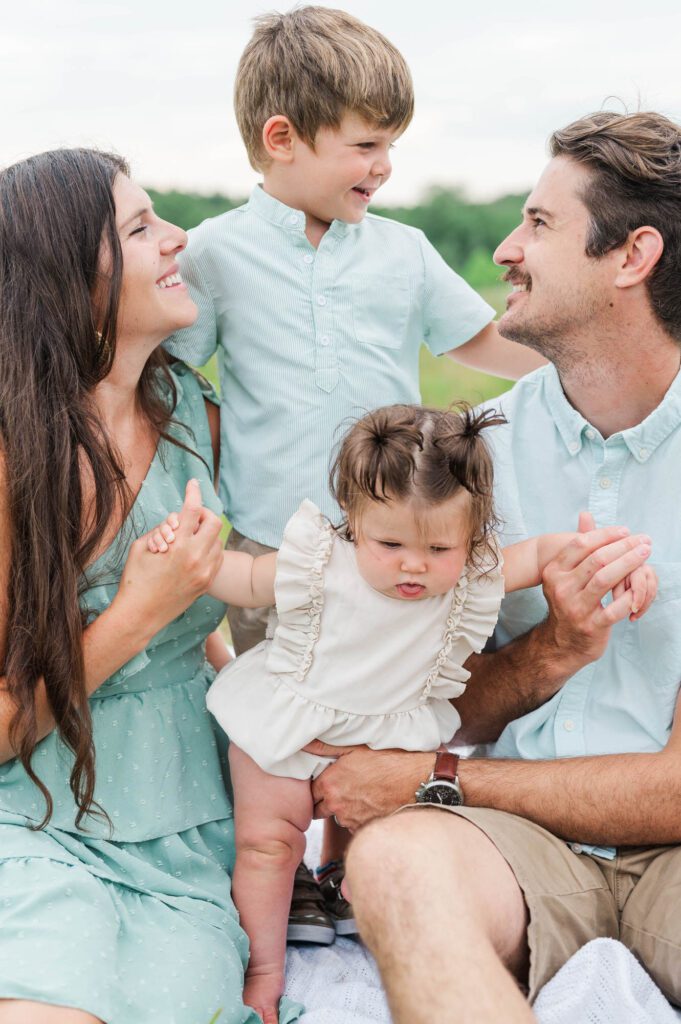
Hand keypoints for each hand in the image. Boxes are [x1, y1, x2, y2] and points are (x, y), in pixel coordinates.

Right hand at [115, 479, 223, 637]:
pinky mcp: (207, 582)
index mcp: (177, 546)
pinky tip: (194, 553)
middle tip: (190, 518)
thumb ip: (160, 529)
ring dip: (205, 534)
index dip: (193, 491)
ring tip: (188, 539)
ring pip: (218, 540)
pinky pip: (217, 558)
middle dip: (203, 514)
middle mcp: (196, 558)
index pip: (192, 509)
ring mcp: (204, 572)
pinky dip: (209, 550)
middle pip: (214, 522)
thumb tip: (175, 521)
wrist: (140, 615)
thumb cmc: (135, 580)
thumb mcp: (140, 547)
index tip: (193, 483)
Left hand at [305, 740, 433, 831]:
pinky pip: (355, 826)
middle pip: (320, 809)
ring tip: (362, 794)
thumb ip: (325, 747)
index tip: (327, 781)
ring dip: (345, 810)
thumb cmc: (389, 761)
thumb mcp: (355, 747)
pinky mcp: (365, 831)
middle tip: (342, 789)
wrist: (418, 782)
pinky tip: (372, 804)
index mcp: (330, 784)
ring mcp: (351, 820)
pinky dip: (360, 818)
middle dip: (326, 801)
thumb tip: (304, 744)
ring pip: (339, 818)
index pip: (310, 793)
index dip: (318, 787)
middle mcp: (337, 805)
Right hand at [539, 512, 651, 671]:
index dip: (605, 534)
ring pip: (606, 579)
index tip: (626, 531)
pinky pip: (616, 607)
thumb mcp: (566, 575)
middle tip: (643, 540)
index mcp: (553, 572)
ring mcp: (575, 608)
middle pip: (596, 559)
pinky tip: (642, 584)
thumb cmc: (569, 602)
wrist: (562, 642)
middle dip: (623, 546)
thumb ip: (579, 547)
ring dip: (629, 563)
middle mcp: (561, 588)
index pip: (580, 545)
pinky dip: (631, 595)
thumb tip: (586, 515)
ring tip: (645, 554)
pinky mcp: (591, 625)